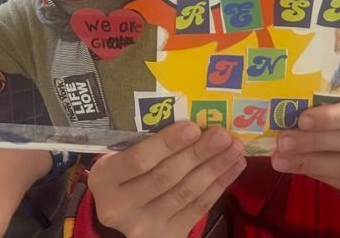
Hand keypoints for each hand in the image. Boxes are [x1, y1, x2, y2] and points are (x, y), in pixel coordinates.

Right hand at [89, 122, 245, 237]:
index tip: (192, 126)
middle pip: (166, 177)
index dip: (167, 144)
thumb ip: (141, 141)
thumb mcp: (117, 156)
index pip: (138, 160)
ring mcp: (144, 226)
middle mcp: (120, 207)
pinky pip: (198, 208)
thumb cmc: (122, 173)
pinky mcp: (167, 236)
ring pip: (186, 193)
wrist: (120, 212)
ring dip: (215, 168)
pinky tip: (233, 166)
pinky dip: (219, 185)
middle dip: (198, 154)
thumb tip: (187, 115)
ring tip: (235, 147)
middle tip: (222, 134)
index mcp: (104, 179)